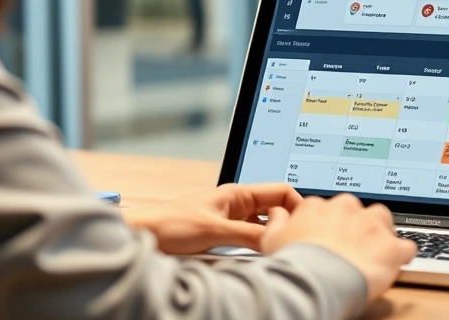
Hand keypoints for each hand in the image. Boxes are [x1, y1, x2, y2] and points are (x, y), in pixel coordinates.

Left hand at [124, 183, 301, 254]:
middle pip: (276, 209)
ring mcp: (232, 220)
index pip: (282, 191)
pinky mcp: (224, 235)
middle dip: (289, 222)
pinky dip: (261, 246)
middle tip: (297, 240)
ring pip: (265, 225)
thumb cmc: (170, 224)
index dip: (298, 205)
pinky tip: (263, 257)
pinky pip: (252, 238)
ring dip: (274, 236)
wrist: (141, 235)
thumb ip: (249, 234)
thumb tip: (279, 237)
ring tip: (283, 249)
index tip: (307, 224)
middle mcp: (238, 204)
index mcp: (238, 193)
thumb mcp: (215, 231)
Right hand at [261, 194, 416, 303]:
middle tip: (351, 248)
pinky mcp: (391, 247)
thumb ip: (277, 222)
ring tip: (374, 254)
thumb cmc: (293, 264)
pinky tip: (395, 265)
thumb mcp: (271, 240)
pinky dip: (402, 255)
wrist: (315, 280)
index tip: (330, 239)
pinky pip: (406, 246)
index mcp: (320, 206)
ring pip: (384, 221)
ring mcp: (372, 226)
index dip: (332, 225)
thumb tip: (278, 213)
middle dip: (358, 227)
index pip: (330, 209)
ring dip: (381, 235)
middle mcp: (348, 209)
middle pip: (359, 211)